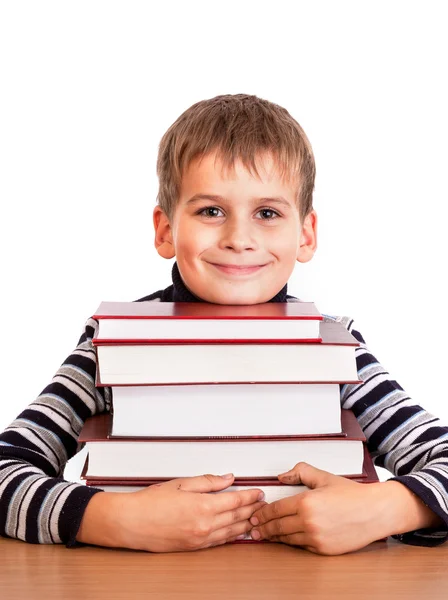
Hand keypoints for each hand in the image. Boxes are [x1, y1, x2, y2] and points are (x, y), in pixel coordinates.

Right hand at [78, 473, 264, 551]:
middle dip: (252, 510)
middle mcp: (205, 525)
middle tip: (263, 504)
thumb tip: (227, 478)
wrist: (131, 523)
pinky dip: (232, 536)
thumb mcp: (181, 484)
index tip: (259, 492)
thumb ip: (208, 482)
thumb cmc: (150, 502)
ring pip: (231, 532)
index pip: (236, 501)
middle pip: (237, 517)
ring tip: (256, 518)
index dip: (250, 496)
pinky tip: (237, 532)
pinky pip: (219, 542)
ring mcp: (200, 539)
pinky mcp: (194, 547)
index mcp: (203, 506)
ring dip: (246, 525)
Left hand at [249, 462, 390, 555]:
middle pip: (277, 527)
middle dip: (263, 528)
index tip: (255, 515)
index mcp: (306, 502)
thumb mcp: (323, 477)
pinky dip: (292, 542)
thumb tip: (282, 476)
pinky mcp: (324, 549)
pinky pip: (302, 546)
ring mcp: (316, 538)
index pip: (275, 510)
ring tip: (265, 536)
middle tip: (253, 529)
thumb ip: (300, 472)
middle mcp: (309, 522)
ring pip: (287, 539)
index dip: (262, 513)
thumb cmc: (352, 494)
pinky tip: (286, 539)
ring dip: (274, 537)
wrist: (375, 512)